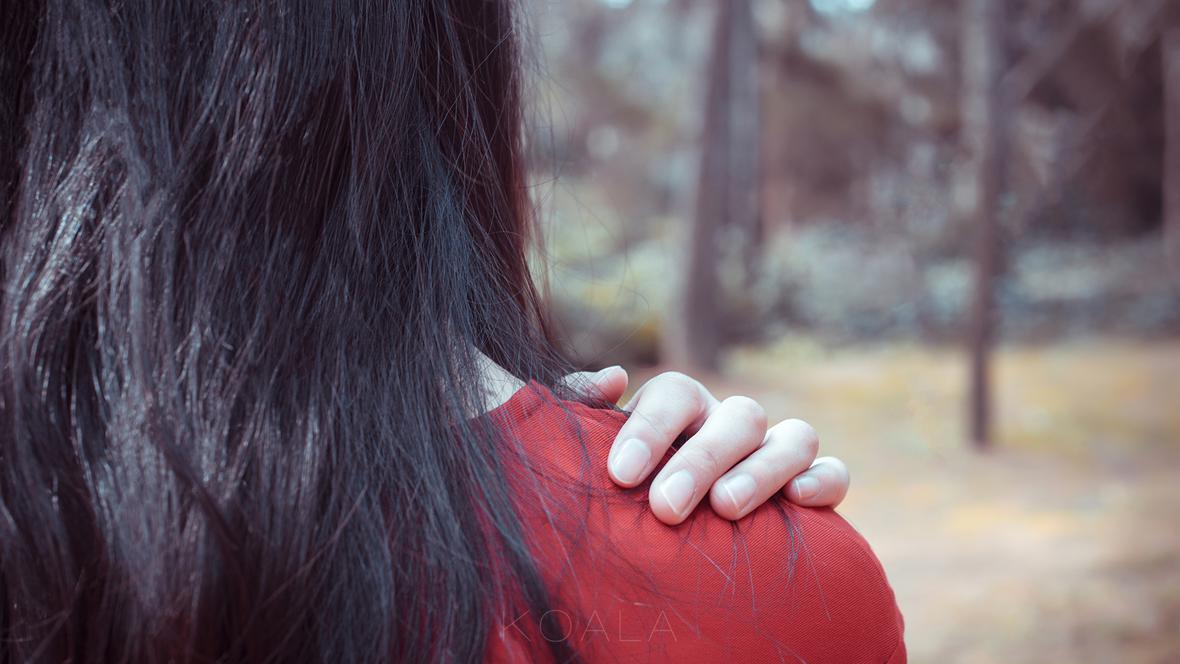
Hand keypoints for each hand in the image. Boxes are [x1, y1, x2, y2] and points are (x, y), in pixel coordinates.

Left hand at [564, 367, 850, 524]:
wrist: (667, 561)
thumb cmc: (622, 501)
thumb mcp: (591, 458)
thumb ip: (582, 416)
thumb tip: (612, 378)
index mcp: (680, 413)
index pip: (674, 393)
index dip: (649, 428)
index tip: (620, 475)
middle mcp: (730, 426)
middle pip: (736, 416)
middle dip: (700, 460)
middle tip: (666, 507)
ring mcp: (775, 454)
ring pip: (792, 437)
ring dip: (761, 469)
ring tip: (726, 508)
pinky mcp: (813, 489)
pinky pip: (834, 472)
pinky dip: (823, 480)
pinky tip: (799, 501)